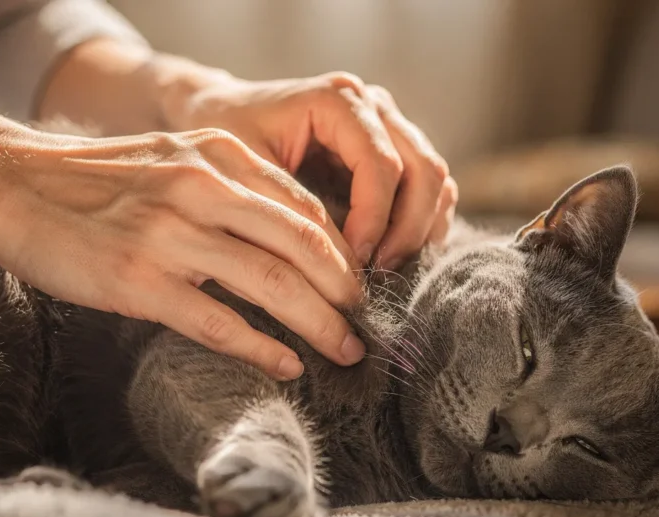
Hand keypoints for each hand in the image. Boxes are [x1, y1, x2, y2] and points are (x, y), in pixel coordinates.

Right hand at [0, 128, 365, 379]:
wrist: (10, 183)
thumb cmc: (95, 180)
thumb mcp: (172, 159)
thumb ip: (229, 187)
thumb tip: (290, 239)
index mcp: (217, 155)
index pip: (306, 209)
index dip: (344, 253)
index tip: (358, 285)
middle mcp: (203, 187)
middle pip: (304, 246)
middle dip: (347, 292)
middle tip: (366, 325)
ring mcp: (171, 234)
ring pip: (274, 284)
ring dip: (320, 324)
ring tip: (344, 350)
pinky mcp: (139, 280)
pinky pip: (219, 322)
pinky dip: (262, 348)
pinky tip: (286, 365)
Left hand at [170, 71, 458, 269]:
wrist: (222, 119)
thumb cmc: (226, 144)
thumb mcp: (245, 173)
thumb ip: (288, 209)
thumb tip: (323, 267)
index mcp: (338, 100)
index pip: (381, 165)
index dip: (374, 221)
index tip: (353, 265)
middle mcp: (374, 105)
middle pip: (424, 170)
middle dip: (406, 231)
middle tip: (378, 275)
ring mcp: (391, 125)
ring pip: (437, 181)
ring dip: (419, 232)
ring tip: (385, 271)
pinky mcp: (397, 150)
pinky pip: (431, 190)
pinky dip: (421, 227)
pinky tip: (391, 259)